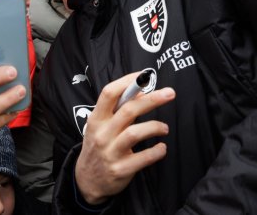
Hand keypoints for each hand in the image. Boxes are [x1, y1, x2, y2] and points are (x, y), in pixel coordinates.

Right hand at [74, 73, 174, 204]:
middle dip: (151, 99)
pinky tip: (162, 148)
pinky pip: (143, 158)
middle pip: (128, 110)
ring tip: (164, 128)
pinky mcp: (121, 169)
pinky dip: (156, 151)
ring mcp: (110, 152)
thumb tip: (141, 92)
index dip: (127, 82)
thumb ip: (116, 110)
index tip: (144, 76)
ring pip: (135, 133)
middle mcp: (102, 134)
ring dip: (155, 126)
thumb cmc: (98, 146)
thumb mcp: (99, 126)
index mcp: (96, 119)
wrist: (87, 180)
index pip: (108, 94)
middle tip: (169, 93)